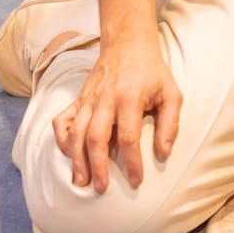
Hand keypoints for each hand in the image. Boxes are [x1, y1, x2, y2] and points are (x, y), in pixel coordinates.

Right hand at [52, 36, 180, 192]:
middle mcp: (105, 99)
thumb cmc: (152, 72)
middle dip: (98, 166)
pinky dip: (62, 139)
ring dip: (77, 159)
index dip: (132, 161)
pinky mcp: (78, 99)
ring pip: (77, 133)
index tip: (136, 181)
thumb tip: (164, 153)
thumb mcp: (171, 93)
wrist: (128, 44)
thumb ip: (169, 124)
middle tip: (101, 189)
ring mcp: (89, 99)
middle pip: (97, 138)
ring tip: (81, 181)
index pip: (128, 136)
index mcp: (130, 98)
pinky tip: (68, 154)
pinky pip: (63, 121)